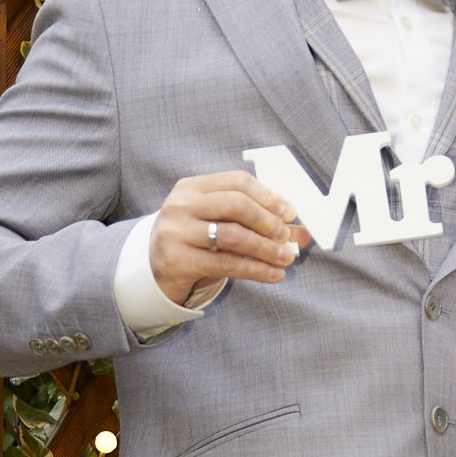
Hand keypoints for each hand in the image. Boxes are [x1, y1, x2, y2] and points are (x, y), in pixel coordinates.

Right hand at [150, 169, 309, 304]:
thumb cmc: (194, 243)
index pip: (236, 182)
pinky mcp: (178, 260)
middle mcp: (181, 205)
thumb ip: (255, 223)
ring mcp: (176, 232)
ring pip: (232, 236)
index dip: (267, 196)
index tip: (289, 213)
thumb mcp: (219, 225)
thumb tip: (300, 233)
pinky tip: (273, 275)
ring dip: (266, 248)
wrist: (155, 271)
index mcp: (192, 187)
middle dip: (268, 221)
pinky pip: (225, 264)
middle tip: (287, 237)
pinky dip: (255, 269)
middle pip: (235, 204)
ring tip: (287, 258)